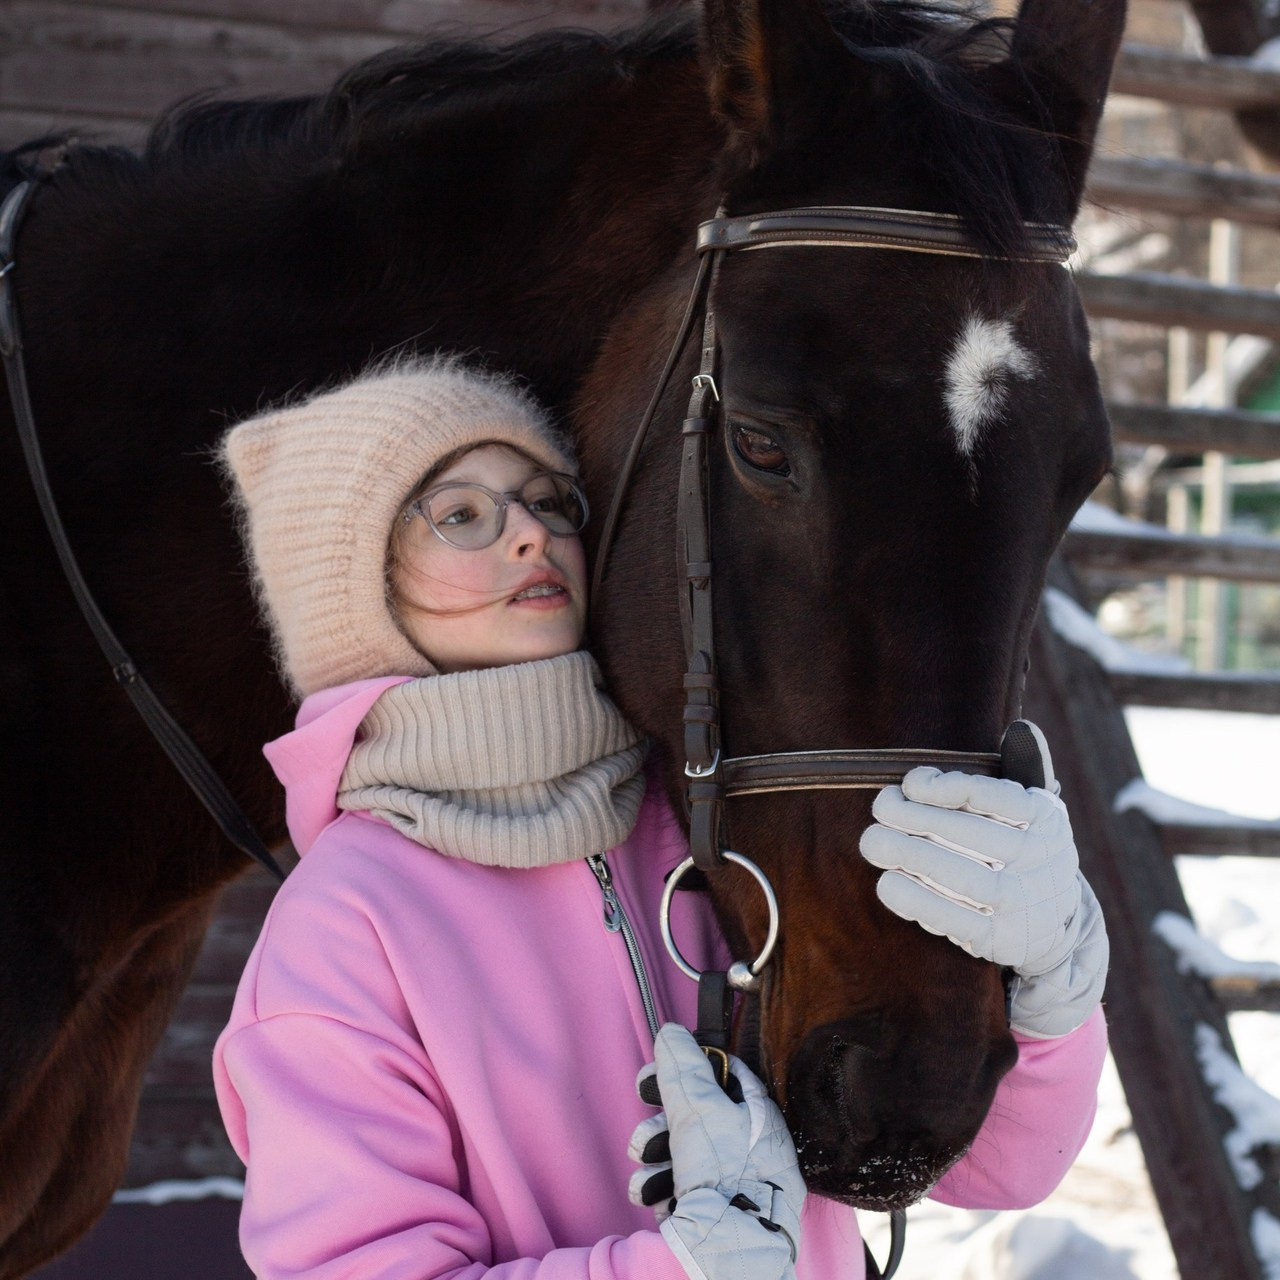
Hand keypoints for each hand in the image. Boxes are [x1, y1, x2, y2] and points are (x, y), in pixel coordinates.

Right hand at [627, 1024, 803, 1279]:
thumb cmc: (724, 1171)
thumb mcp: (700, 1107)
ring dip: (654, 1150)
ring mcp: (728, 1178)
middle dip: (662, 1116)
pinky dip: (658, 1184)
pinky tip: (653, 1192)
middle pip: (694, 1111)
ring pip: (679, 1147)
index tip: (659, 1069)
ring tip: (647, 1160)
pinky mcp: (708, 1208)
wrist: (724, 1248)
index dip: (688, 1065)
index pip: (722, 1073)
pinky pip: (676, 1183)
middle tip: (650, 1115)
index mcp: (757, 1114)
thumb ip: (683, 1067)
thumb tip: (672, 1031)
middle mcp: (746, 1145)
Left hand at [860, 738, 1107, 1037]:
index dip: (944, 787)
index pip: (993, 797)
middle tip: (880, 808)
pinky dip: (915, 899)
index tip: (911, 784)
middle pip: (970, 835)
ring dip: (908, 855)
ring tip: (873, 840)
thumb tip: (1021, 730)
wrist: (1051, 926)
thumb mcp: (1032, 811)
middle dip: (913, 818)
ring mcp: (1022, 905)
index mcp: (1047, 819)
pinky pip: (953, 919)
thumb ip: (1020, 769)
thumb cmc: (1021, 851)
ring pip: (962, 877)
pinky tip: (887, 881)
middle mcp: (1041, 862)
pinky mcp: (999, 941)